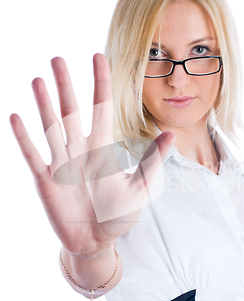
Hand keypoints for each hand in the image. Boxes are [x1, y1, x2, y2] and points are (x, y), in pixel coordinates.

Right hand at [9, 53, 175, 258]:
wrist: (96, 243)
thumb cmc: (117, 215)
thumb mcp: (139, 187)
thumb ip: (152, 160)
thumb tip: (170, 133)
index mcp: (101, 149)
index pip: (100, 108)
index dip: (100, 84)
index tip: (98, 57)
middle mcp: (79, 151)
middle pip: (71, 111)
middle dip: (65, 86)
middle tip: (57, 59)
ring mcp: (61, 164)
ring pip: (51, 128)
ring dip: (45, 105)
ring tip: (39, 80)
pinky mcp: (46, 181)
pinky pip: (34, 156)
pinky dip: (24, 138)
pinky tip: (17, 117)